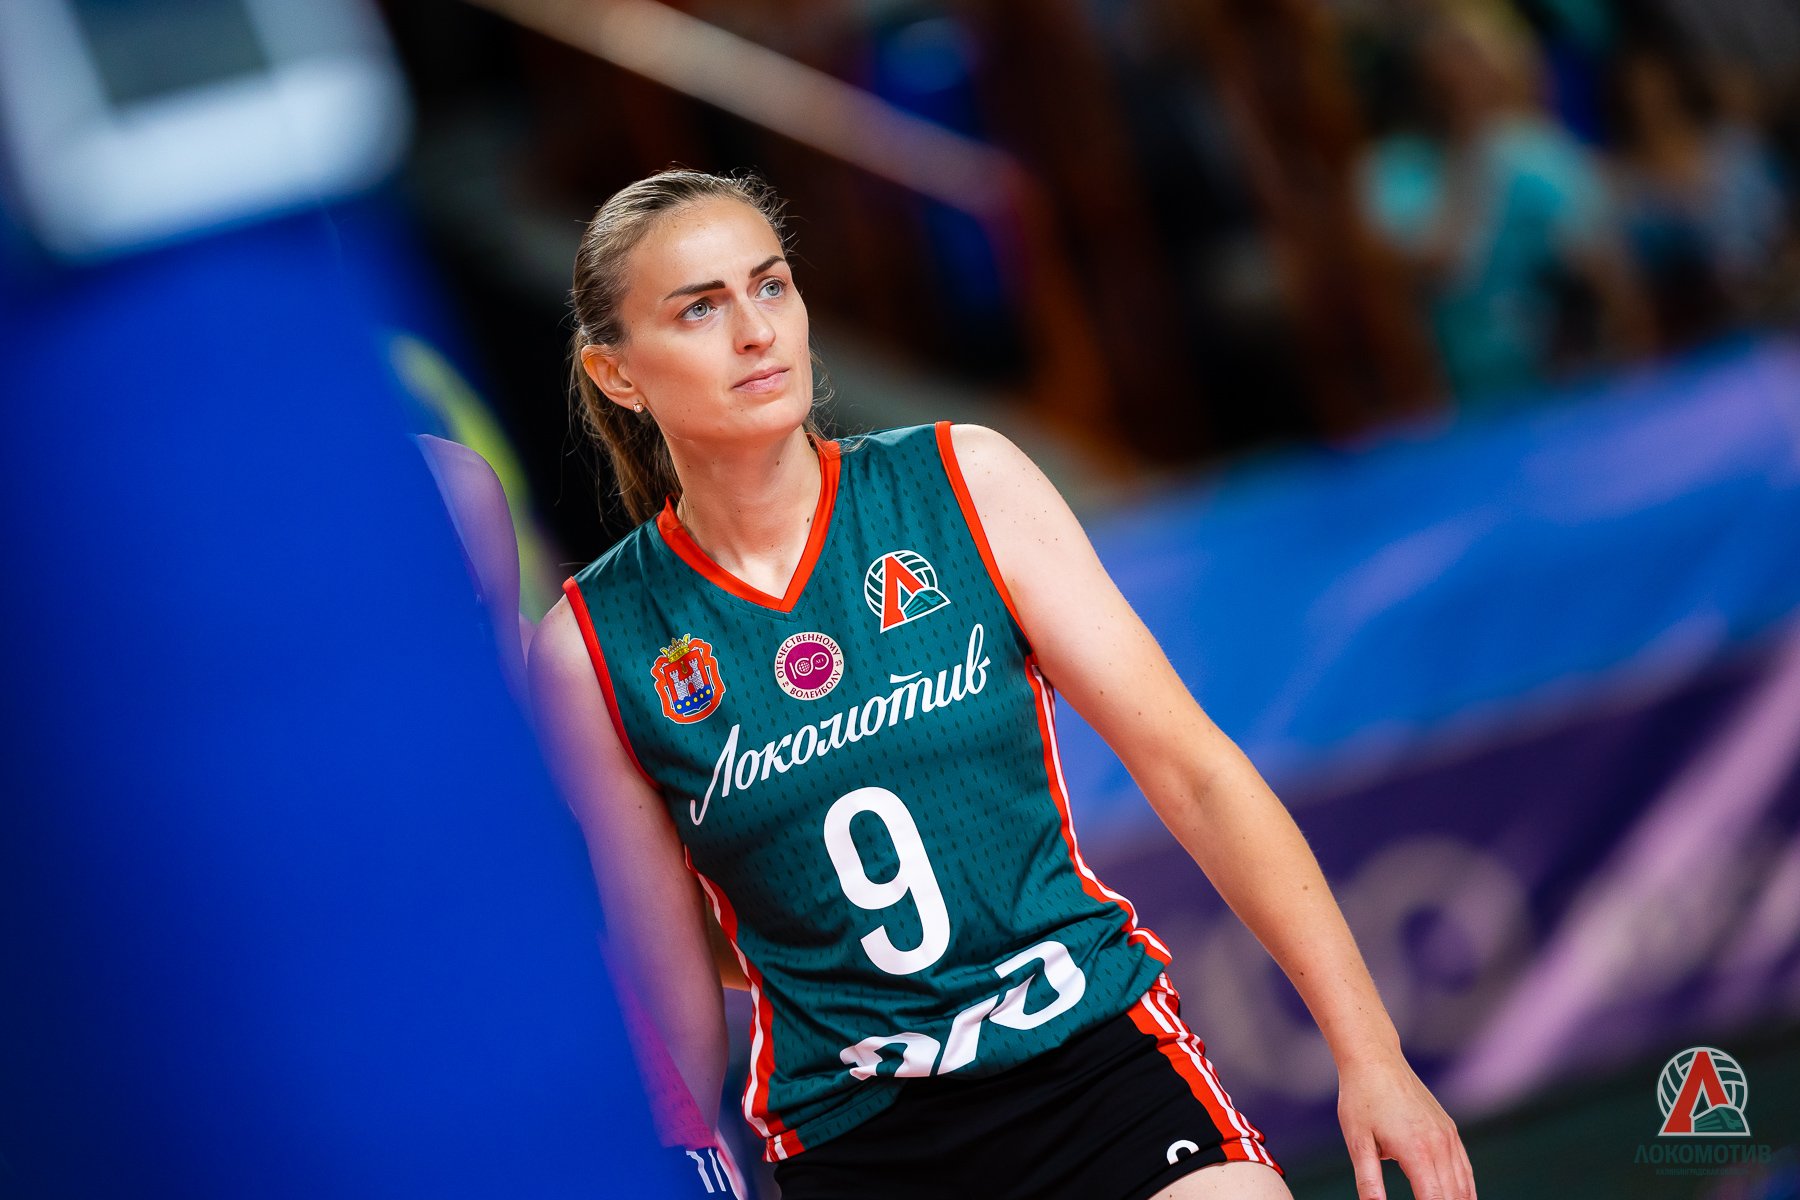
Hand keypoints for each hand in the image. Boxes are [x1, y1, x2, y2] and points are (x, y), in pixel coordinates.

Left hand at [1337, 1054, 1474, 1199]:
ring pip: (1464, 1185)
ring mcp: (1448, 1136)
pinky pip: (1465, 1167)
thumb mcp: (1357, 1142)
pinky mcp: (1449, 1129)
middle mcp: (1439, 1144)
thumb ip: (1368, 1181)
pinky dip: (1465, 1189)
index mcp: (1417, 1150)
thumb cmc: (1360, 1098)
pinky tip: (1459, 1199)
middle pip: (1454, 1197)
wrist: (1375, 1059)